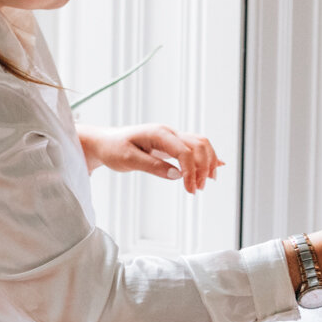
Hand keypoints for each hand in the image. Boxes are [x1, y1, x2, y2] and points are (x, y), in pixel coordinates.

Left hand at [80, 125, 222, 192]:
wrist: (105, 142)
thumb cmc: (113, 149)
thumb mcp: (128, 159)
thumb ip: (152, 166)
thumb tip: (177, 175)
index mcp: (159, 134)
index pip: (185, 151)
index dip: (191, 171)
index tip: (190, 189)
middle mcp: (168, 132)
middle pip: (199, 145)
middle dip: (203, 168)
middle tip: (197, 190)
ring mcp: (171, 137)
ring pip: (200, 144)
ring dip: (208, 162)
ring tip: (205, 183)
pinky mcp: (172, 144)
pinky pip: (195, 146)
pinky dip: (207, 156)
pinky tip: (217, 167)